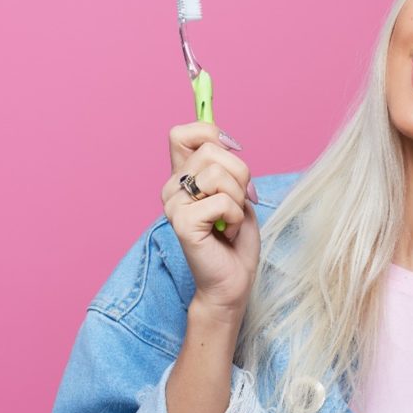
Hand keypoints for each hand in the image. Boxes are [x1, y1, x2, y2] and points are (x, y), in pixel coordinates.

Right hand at [161, 121, 260, 314]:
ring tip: (230, 220)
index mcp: (182, 175)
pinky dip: (236, 218)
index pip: (182, 133)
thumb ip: (226, 165)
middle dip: (240, 174)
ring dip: (238, 199)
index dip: (211, 133)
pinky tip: (226, 232)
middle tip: (239, 200)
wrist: (233, 279)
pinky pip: (222, 202)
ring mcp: (173, 205)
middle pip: (212, 150)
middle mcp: (171, 187)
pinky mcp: (181, 223)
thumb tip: (227, 139)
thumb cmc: (235, 236)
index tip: (231, 149)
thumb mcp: (236, 190)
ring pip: (218, 175)